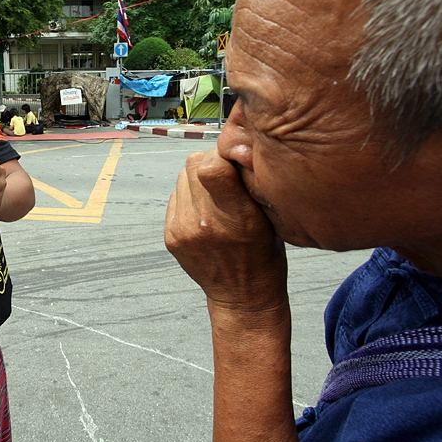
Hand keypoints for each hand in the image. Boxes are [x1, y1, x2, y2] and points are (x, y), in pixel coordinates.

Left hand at [163, 148, 287, 314]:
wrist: (243, 296)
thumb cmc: (265, 253)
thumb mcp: (270, 218)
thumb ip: (249, 183)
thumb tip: (233, 144)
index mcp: (238, 219)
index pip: (212, 167)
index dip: (222, 153)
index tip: (234, 157)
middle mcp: (206, 224)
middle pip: (193, 164)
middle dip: (211, 161)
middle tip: (227, 175)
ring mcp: (184, 231)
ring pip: (182, 177)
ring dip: (199, 179)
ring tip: (217, 197)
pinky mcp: (171, 237)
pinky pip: (175, 196)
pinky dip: (190, 198)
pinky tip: (206, 212)